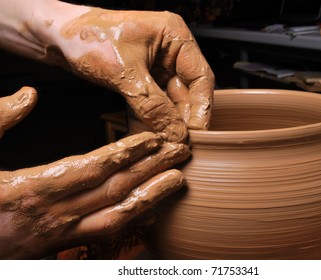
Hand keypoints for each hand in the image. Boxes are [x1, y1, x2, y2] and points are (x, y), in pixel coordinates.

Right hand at [0, 87, 190, 258]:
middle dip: (152, 169)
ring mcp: (62, 235)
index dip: (128, 153)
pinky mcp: (63, 247)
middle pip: (115, 189)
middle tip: (181, 152)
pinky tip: (151, 206)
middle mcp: (55, 214)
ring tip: (178, 180)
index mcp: (33, 188)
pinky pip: (106, 232)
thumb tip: (28, 95)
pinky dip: (132, 218)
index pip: (94, 167)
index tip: (154, 139)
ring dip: (151, 197)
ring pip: (117, 216)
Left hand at [54, 8, 214, 141]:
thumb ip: (153, 104)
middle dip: (182, 119)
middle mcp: (170, 52)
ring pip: (170, 101)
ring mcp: (156, 66)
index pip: (201, 78)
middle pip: (187, 92)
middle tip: (178, 143)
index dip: (202, 108)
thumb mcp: (124, 72)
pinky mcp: (142, 79)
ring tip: (162, 142)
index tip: (196, 134)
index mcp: (175, 37)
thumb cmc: (86, 36)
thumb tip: (176, 133)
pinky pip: (153, 103)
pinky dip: (150, 119)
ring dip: (166, 122)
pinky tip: (146, 134)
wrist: (55, 35)